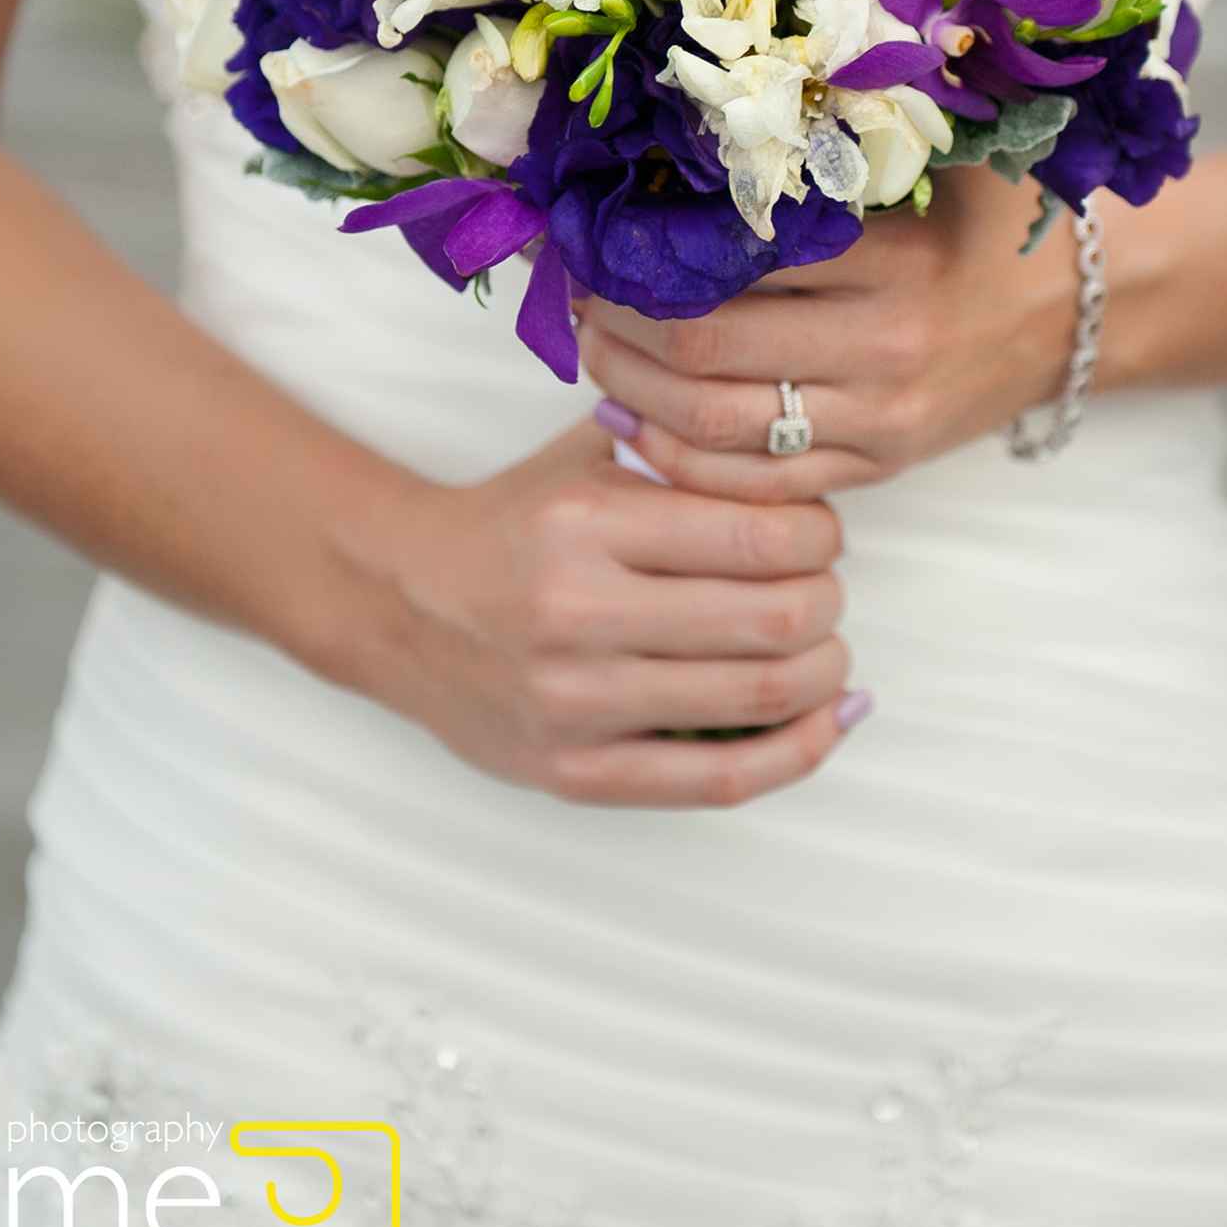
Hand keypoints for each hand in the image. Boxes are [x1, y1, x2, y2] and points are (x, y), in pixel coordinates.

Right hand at [338, 422, 867, 807]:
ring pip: (759, 697)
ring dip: (822, 671)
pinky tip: (828, 718)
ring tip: (823, 649)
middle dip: (827, 603)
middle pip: (773, 618)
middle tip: (823, 590)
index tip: (819, 533)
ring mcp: (576, 702)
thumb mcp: (585, 457)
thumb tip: (803, 458)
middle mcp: (578, 611)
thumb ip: (681, 445)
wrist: (398, 603)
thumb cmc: (512, 524)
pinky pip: (721, 780)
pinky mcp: (577, 773)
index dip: (821, 536)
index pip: (760, 534)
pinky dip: (798, 752)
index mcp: (586, 520)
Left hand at [578, 174, 1079, 503]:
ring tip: (591, 351)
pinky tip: (630, 422)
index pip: (733, 260)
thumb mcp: (925, 167)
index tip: (594, 232)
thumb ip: (824, 158)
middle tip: (577, 292)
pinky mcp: (873, 471)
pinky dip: (673, 460)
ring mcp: (878, 422)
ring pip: (714, 424)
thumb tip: (676, 143)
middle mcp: (884, 348)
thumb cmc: (983, 221)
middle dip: (617, 320)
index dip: (643, 250)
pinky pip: (752, 484)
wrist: (1069, 311)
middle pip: (706, 345)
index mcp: (894, 262)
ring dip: (628, 388)